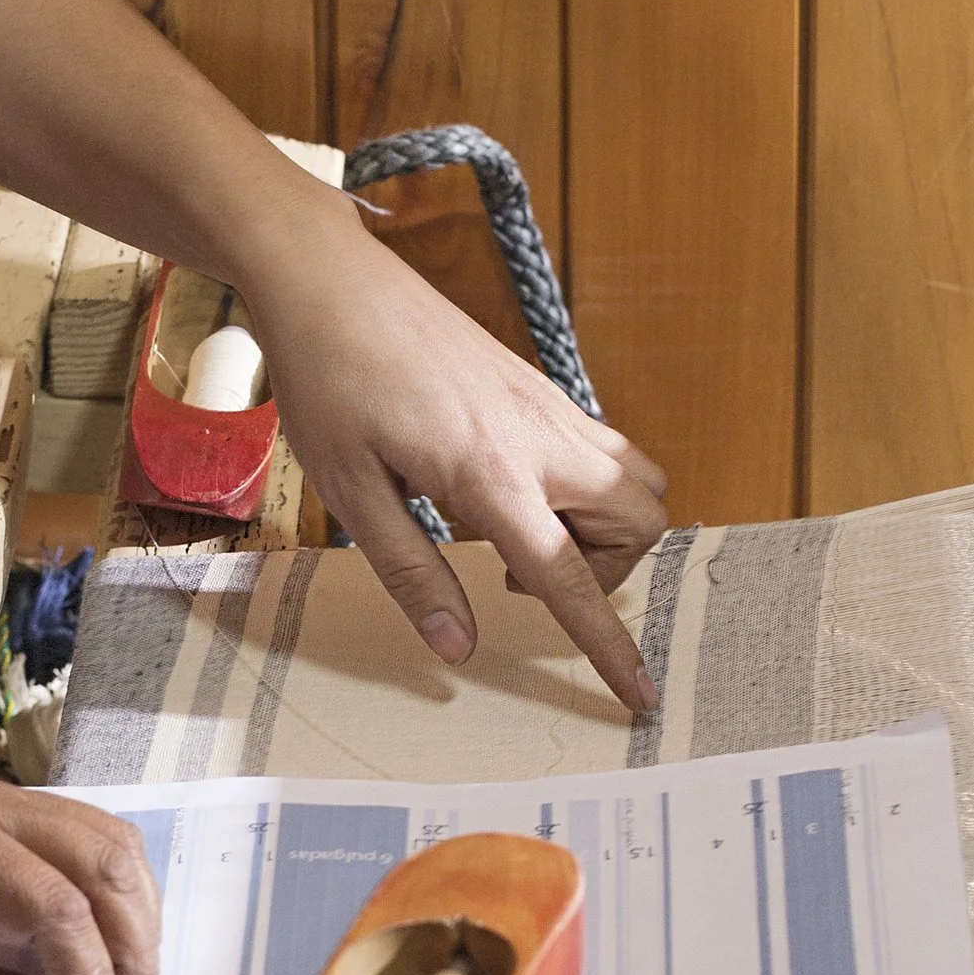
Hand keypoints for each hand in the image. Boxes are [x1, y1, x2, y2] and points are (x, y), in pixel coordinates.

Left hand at [241, 214, 669, 710]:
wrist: (329, 279)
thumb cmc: (329, 380)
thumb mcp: (351, 491)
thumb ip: (410, 572)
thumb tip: (458, 645)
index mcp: (491, 472)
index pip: (570, 577)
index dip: (605, 644)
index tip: (639, 695)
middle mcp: (538, 434)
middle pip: (644, 519)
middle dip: (613, 569)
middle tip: (526, 576)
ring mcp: (544, 402)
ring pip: (636, 477)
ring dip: (606, 523)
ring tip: (518, 532)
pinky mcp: (534, 384)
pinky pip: (600, 444)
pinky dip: (583, 483)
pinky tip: (505, 485)